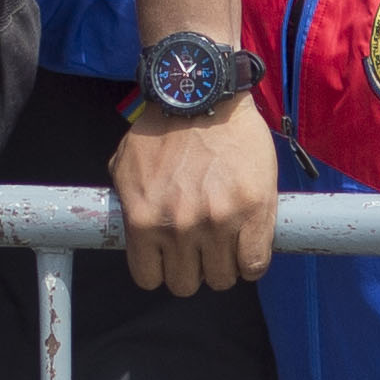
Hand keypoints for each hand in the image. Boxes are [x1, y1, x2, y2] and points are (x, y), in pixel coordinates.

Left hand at [111, 90, 276, 294]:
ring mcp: (218, 222)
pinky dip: (251, 262)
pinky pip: (254, 264)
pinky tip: (247, 244)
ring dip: (223, 265)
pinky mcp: (254, 212)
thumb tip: (127, 229)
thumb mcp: (126, 166)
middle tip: (201, 248)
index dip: (161, 269)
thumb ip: (126, 202)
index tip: (171, 257)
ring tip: (225, 243)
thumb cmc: (164, 127)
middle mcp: (179, 227)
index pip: (149, 278)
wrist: (205, 95)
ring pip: (221, 278)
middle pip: (186, 284)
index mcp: (144, 220)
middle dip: (192, 269)